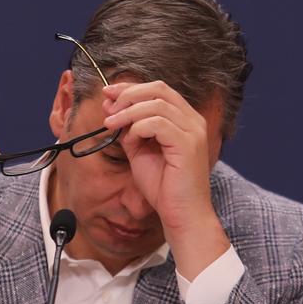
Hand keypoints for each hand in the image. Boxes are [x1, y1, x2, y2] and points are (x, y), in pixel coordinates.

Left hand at [101, 80, 229, 278]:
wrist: (182, 216)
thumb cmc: (164, 188)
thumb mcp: (141, 151)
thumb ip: (129, 129)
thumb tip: (111, 107)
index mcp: (185, 119)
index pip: (159, 90)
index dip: (131, 87)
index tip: (108, 93)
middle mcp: (193, 121)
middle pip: (159, 89)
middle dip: (128, 94)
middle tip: (108, 107)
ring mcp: (193, 132)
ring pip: (156, 104)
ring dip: (128, 111)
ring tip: (110, 124)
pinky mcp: (188, 145)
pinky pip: (158, 123)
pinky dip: (138, 127)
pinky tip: (129, 139)